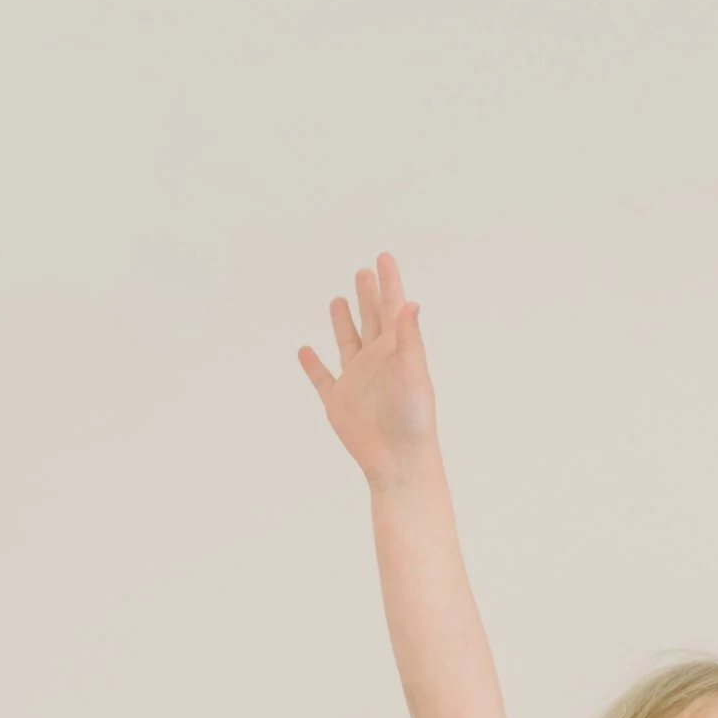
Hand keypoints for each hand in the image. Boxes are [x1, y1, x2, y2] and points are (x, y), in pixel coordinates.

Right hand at [296, 252, 440, 484]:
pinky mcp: (339, 402)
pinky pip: (322, 379)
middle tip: (363, 271)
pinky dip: (312, 365)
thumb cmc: (413, 420)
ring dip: (342, 321)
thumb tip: (411, 303)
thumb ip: (409, 338)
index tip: (383, 256)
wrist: (398, 461)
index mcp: (397, 351)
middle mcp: (377, 362)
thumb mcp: (413, 373)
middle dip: (367, 294)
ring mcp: (357, 381)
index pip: (393, 308)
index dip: (389, 282)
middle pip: (370, 319)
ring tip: (337, 300)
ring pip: (347, 342)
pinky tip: (305, 351)